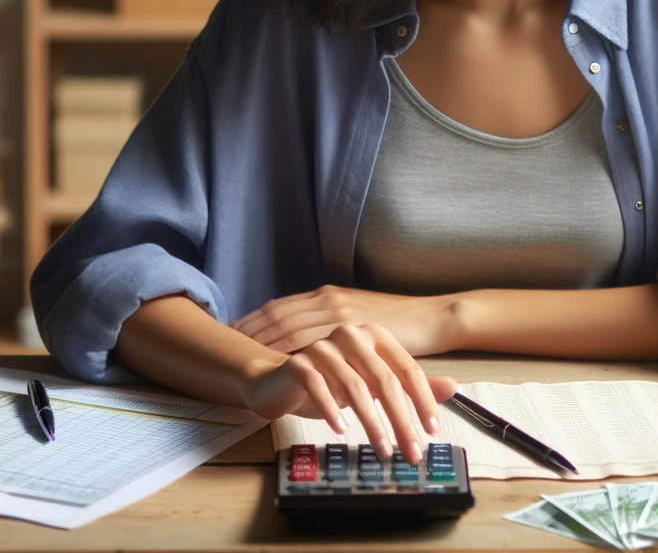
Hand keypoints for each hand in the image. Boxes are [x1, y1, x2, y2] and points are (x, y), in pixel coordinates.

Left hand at [233, 284, 457, 355]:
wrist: (433, 317)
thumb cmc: (400, 323)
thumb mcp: (360, 320)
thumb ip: (334, 326)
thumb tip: (312, 341)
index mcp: (328, 296)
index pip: (281, 307)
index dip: (254, 318)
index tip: (232, 329)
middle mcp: (329, 300)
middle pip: (278, 314)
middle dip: (249, 328)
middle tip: (223, 341)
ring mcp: (341, 312)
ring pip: (291, 325)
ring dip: (264, 340)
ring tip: (239, 354)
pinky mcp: (354, 327)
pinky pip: (317, 340)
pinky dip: (294, 350)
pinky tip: (277, 362)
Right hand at [240, 323, 457, 462]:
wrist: (278, 380)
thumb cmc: (331, 382)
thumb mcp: (373, 384)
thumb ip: (410, 385)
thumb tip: (453, 387)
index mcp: (375, 336)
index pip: (408, 369)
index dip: (423, 401)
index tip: (432, 431)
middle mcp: (351, 335)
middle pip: (385, 381)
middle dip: (402, 420)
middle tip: (412, 450)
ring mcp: (323, 347)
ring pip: (355, 387)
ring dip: (372, 423)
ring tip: (384, 449)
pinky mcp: (299, 362)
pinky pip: (319, 386)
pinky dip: (332, 410)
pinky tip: (341, 430)